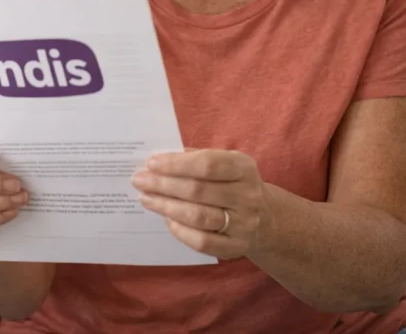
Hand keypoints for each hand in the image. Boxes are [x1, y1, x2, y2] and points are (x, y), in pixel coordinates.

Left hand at [131, 149, 269, 259]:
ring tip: (146, 198)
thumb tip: (159, 160)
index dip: (177, 164)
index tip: (151, 163)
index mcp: (244, 168)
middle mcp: (248, 196)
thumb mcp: (224, 163)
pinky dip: (180, 230)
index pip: (208, 164)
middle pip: (198, 190)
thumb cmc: (232, 183)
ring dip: (166, 206)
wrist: (265, 218)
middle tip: (139, 180)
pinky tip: (166, 219)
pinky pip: (201, 241)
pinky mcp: (235, 247)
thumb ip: (195, 157)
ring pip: (198, 216)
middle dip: (164, 184)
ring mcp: (244, 224)